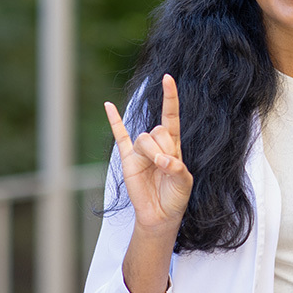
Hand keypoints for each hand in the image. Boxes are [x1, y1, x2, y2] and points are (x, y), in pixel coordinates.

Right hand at [105, 74, 193, 238]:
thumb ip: (176, 168)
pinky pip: (119, 136)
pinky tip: (108, 105)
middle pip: (159, 130)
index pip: (171, 116)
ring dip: (153, 152)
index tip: (168, 78)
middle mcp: (157, 144)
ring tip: (157, 168)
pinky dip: (114, 120)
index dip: (170, 97)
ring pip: (144, 138)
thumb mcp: (184, 182)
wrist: (160, 214)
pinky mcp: (128, 159)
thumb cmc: (175, 196)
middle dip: (165, 147)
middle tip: (167, 166)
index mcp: (174, 145)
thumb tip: (162, 160)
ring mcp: (141, 150)